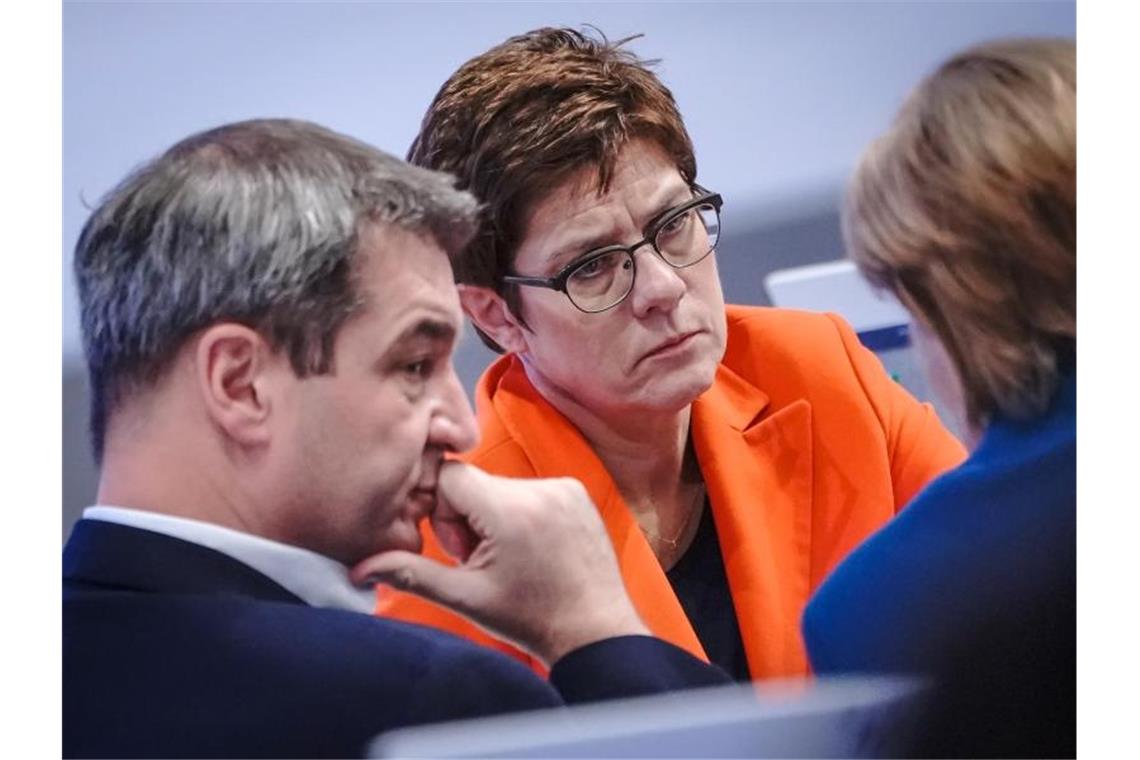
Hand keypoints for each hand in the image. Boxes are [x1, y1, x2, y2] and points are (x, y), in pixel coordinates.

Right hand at [351, 461, 647, 665]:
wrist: (595, 632)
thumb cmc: (531, 619)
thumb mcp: (465, 597)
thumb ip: (409, 572)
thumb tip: (357, 567)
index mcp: (510, 510)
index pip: (449, 476)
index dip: (442, 512)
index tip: (459, 550)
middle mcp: (540, 488)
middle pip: (473, 482)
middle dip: (467, 518)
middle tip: (482, 561)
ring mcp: (564, 487)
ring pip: (499, 486)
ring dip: (493, 516)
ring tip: (510, 559)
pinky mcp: (577, 491)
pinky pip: (529, 489)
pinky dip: (520, 513)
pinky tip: (532, 550)